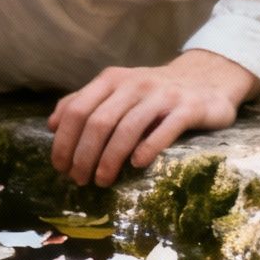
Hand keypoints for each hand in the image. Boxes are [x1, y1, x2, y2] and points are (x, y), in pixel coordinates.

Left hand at [48, 50, 259, 186]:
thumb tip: (52, 125)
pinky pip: (165, 129)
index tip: (60, 167)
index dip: (64, 141)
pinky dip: (147, 148)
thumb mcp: (117, 90)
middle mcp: (135, 84)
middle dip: (83, 155)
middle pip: (99, 122)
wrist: (208, 78)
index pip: (77, 111)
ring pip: (127, 128)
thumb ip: (84, 102)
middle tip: (79, 179)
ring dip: (109, 159)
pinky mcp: (189, 108)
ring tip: (102, 181)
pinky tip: (136, 165)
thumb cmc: (153, 92)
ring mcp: (163, 95)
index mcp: (112, 79)